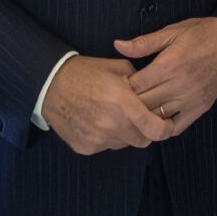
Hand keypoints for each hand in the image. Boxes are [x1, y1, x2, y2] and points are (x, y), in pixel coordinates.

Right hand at [40, 56, 174, 154]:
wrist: (50, 84)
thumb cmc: (85, 73)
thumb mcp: (119, 68)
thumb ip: (142, 84)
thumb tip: (156, 96)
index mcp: (124, 104)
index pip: (157, 130)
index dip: (166, 129)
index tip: (166, 124)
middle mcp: (112, 125)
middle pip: (143, 140)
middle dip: (145, 130)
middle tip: (136, 116)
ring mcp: (98, 139)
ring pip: (124, 144)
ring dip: (124, 133)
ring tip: (112, 115)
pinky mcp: (85, 147)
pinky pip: (105, 146)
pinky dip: (106, 137)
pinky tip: (96, 120)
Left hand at [114, 17, 216, 135]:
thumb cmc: (203, 33)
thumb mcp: (172, 32)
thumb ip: (143, 43)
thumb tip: (118, 45)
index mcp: (169, 64)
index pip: (135, 85)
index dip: (123, 85)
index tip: (120, 83)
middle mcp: (180, 84)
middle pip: (144, 104)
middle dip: (130, 103)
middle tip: (122, 100)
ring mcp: (192, 98)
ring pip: (158, 117)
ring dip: (144, 115)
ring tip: (136, 110)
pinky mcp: (201, 107)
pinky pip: (177, 126)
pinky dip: (164, 126)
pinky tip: (156, 119)